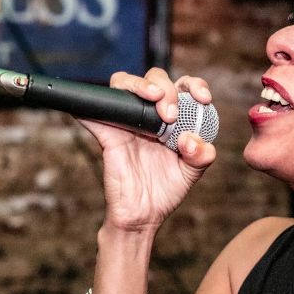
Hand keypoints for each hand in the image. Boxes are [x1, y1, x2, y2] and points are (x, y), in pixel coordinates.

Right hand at [77, 68, 215, 232]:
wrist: (143, 214)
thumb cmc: (165, 190)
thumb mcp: (192, 173)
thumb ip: (201, 156)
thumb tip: (191, 139)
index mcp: (173, 119)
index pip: (183, 87)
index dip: (194, 85)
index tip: (203, 98)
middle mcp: (150, 115)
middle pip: (154, 79)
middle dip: (167, 89)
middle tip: (171, 115)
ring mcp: (127, 122)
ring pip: (123, 83)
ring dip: (139, 84)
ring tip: (154, 99)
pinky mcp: (107, 134)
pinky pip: (93, 113)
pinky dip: (91, 105)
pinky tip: (99, 108)